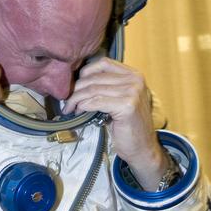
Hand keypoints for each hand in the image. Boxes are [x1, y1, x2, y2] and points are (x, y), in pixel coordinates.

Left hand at [66, 57, 168, 188]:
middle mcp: (135, 80)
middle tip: (68, 101)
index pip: (104, 63)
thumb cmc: (128, 125)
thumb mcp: (121, 99)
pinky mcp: (127, 106)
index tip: (76, 86)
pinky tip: (79, 112)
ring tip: (71, 108)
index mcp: (134, 75)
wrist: (142, 147)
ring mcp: (133, 92)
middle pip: (96, 77)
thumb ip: (108, 86)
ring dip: (77, 99)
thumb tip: (80, 79)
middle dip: (77, 89)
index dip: (86, 72)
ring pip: (93, 89)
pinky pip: (96, 101)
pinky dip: (83, 106)